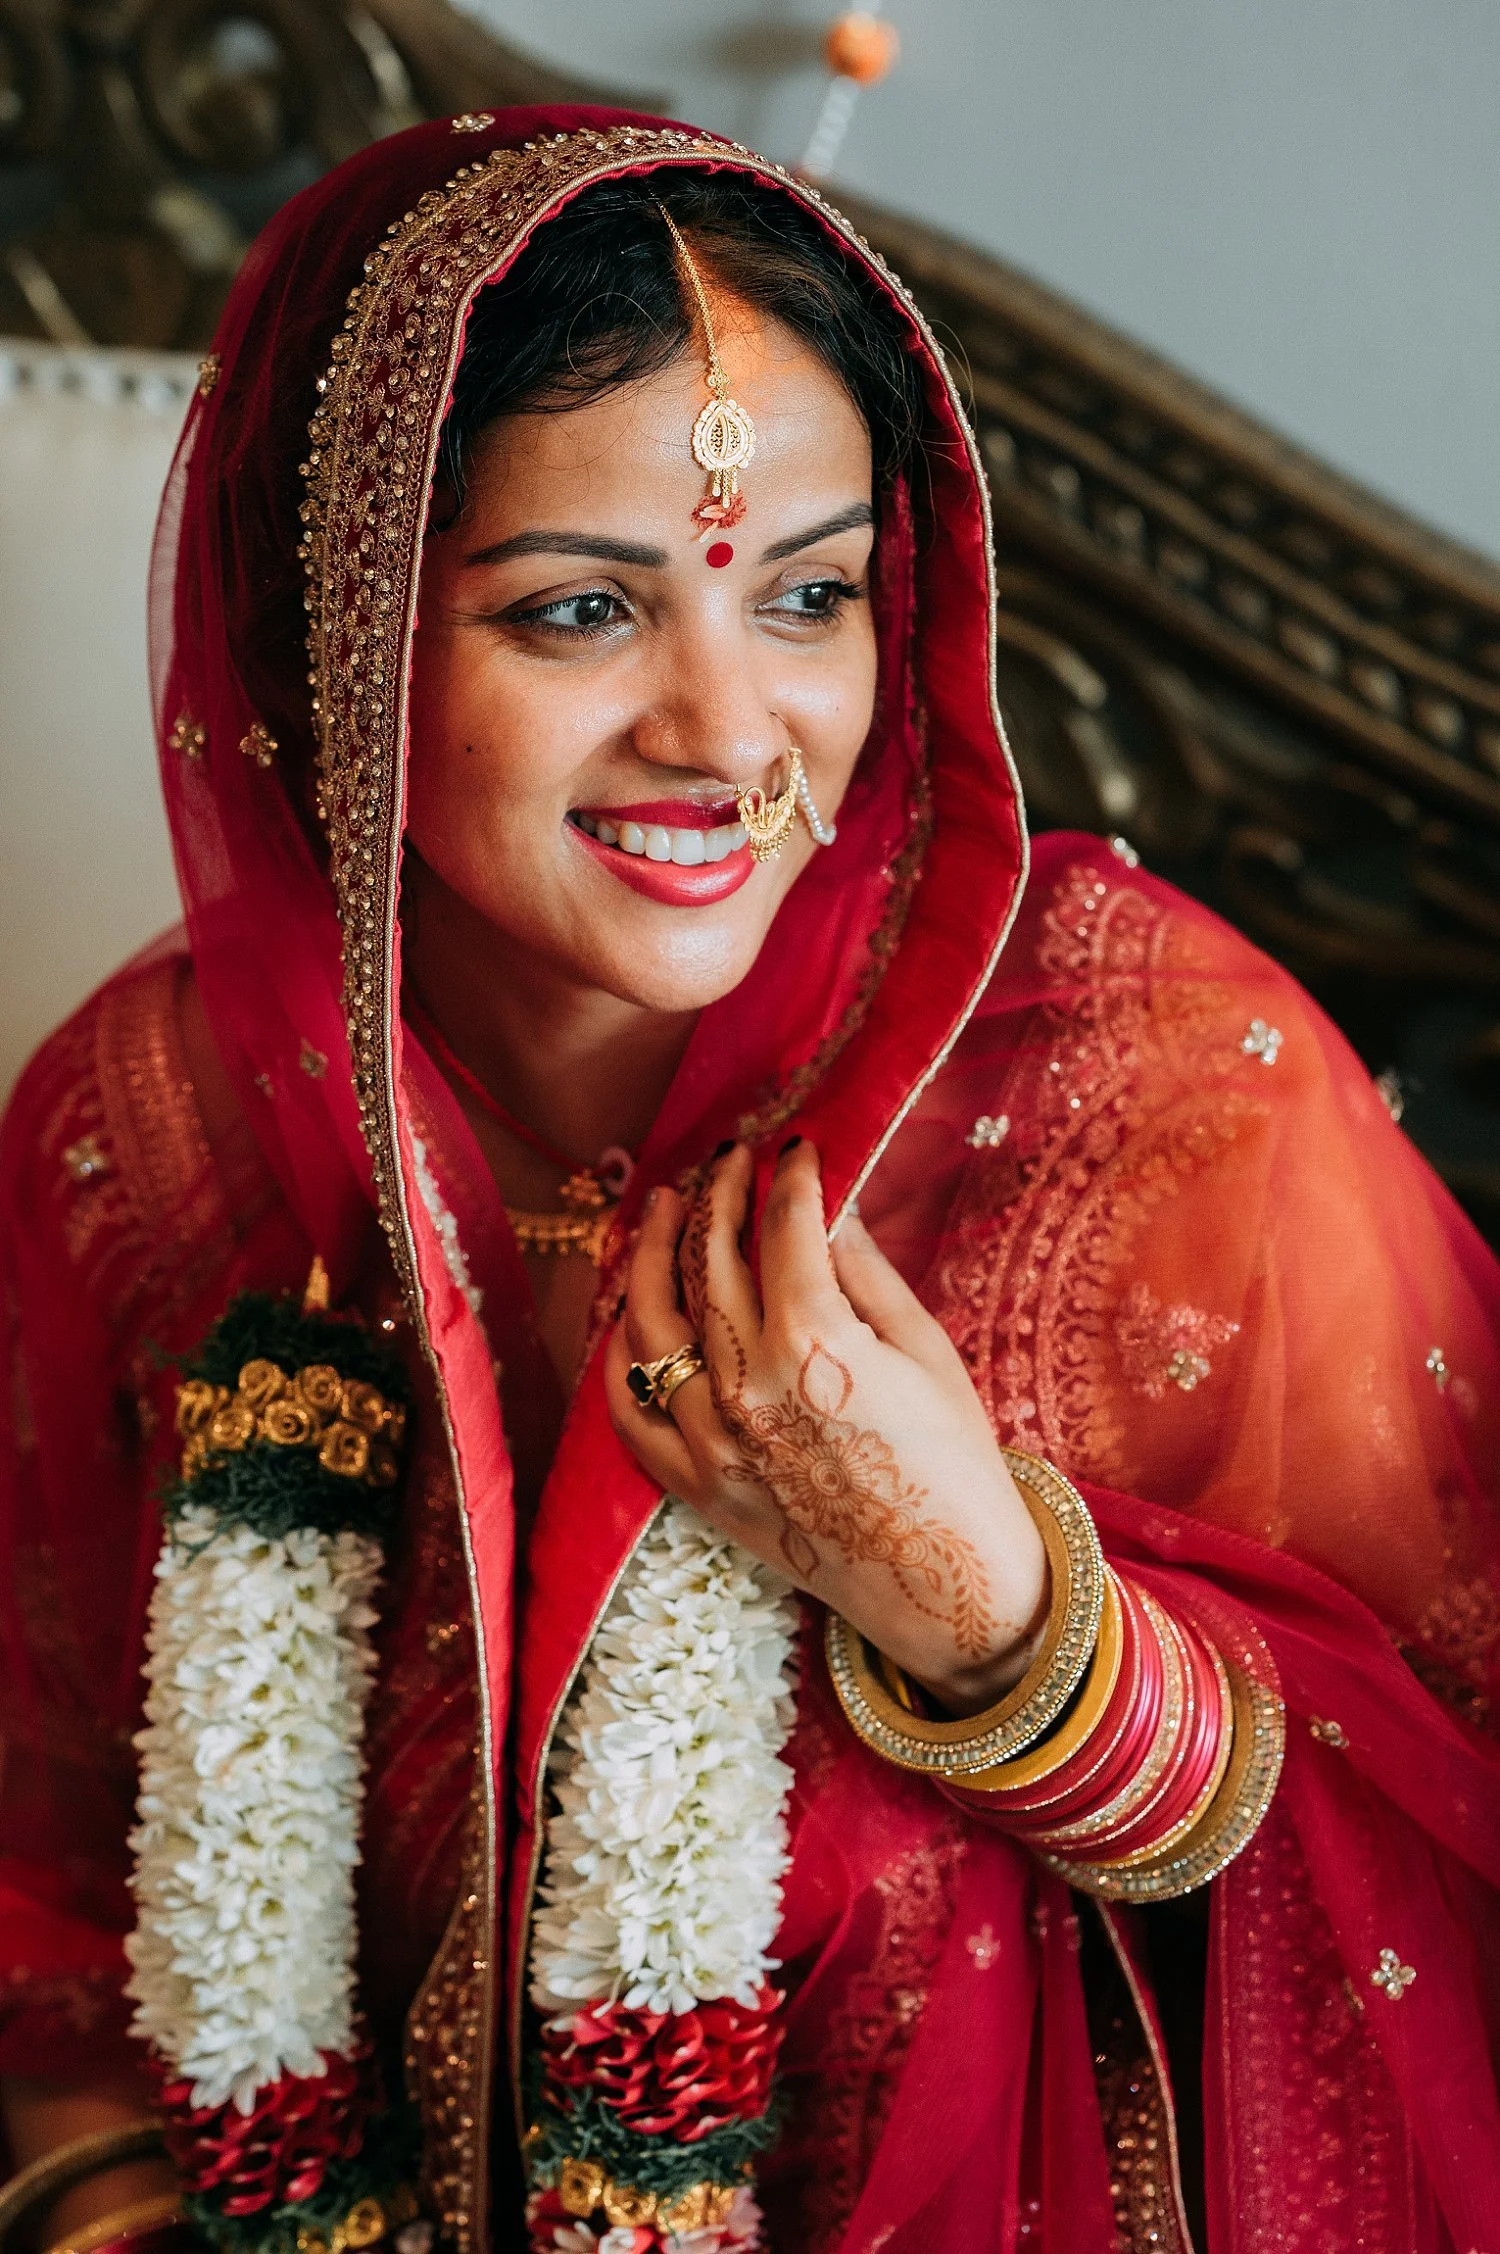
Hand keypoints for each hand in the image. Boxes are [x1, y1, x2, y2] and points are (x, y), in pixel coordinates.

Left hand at [604, 1140, 1048, 1713]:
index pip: (782, 1228)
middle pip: (709, 1260)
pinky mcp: (696, 1486)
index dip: (789, 1175)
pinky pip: (629, 1412)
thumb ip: (862, 1271)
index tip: (796, 1145)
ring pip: (650, 1325)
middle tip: (731, 1157)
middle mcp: (745, 1386)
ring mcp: (710, 1440)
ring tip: (665, 1208)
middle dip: (719, 1194)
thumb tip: (826, 1202)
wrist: (950, 1586)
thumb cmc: (956, 1463)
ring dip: (652, 1254)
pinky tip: (634, 1317)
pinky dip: (623, 1358)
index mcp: (813, 1344)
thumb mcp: (924, 1351)